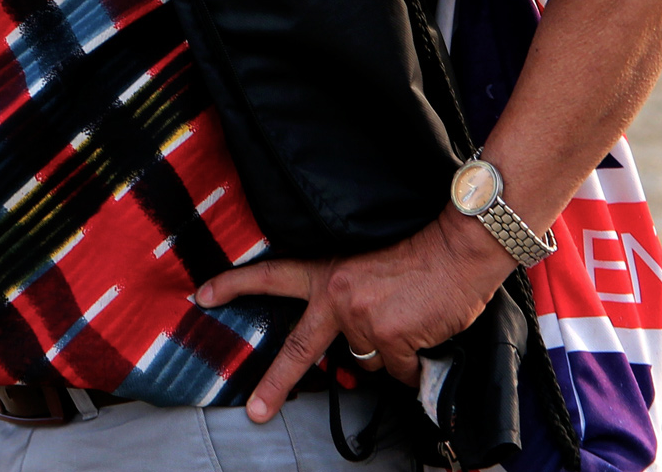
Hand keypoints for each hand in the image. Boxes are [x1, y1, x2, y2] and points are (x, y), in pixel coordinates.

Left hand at [195, 211, 513, 422]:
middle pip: (299, 351)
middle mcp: (337, 297)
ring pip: (368, 363)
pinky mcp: (391, 340)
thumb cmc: (419, 254)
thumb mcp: (367, 268)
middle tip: (256, 412)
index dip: (235, 286)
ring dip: (388, 354)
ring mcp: (362, 321)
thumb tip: (351, 342)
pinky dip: (415, 363)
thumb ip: (347, 298)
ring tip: (408, 320)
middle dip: (274, 384)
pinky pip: (401, 372)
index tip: (203, 295)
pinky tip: (424, 334)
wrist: (458, 250)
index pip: (271, 276)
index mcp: (327, 273)